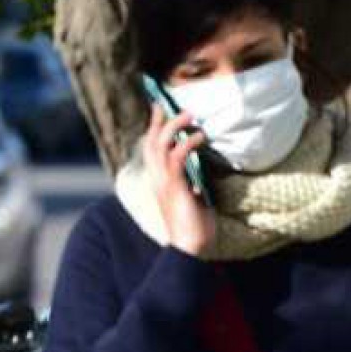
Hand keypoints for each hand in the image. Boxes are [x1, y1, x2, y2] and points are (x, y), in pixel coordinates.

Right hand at [143, 105, 214, 257]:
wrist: (191, 247)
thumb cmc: (195, 226)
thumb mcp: (193, 200)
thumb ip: (192, 186)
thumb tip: (199, 178)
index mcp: (160, 181)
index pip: (152, 150)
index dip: (154, 128)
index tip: (159, 109)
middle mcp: (157, 179)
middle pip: (151, 143)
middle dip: (158, 121)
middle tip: (167, 104)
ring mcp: (164, 183)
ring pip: (160, 146)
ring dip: (174, 127)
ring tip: (190, 114)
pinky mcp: (175, 187)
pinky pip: (177, 158)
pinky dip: (187, 144)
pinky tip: (200, 137)